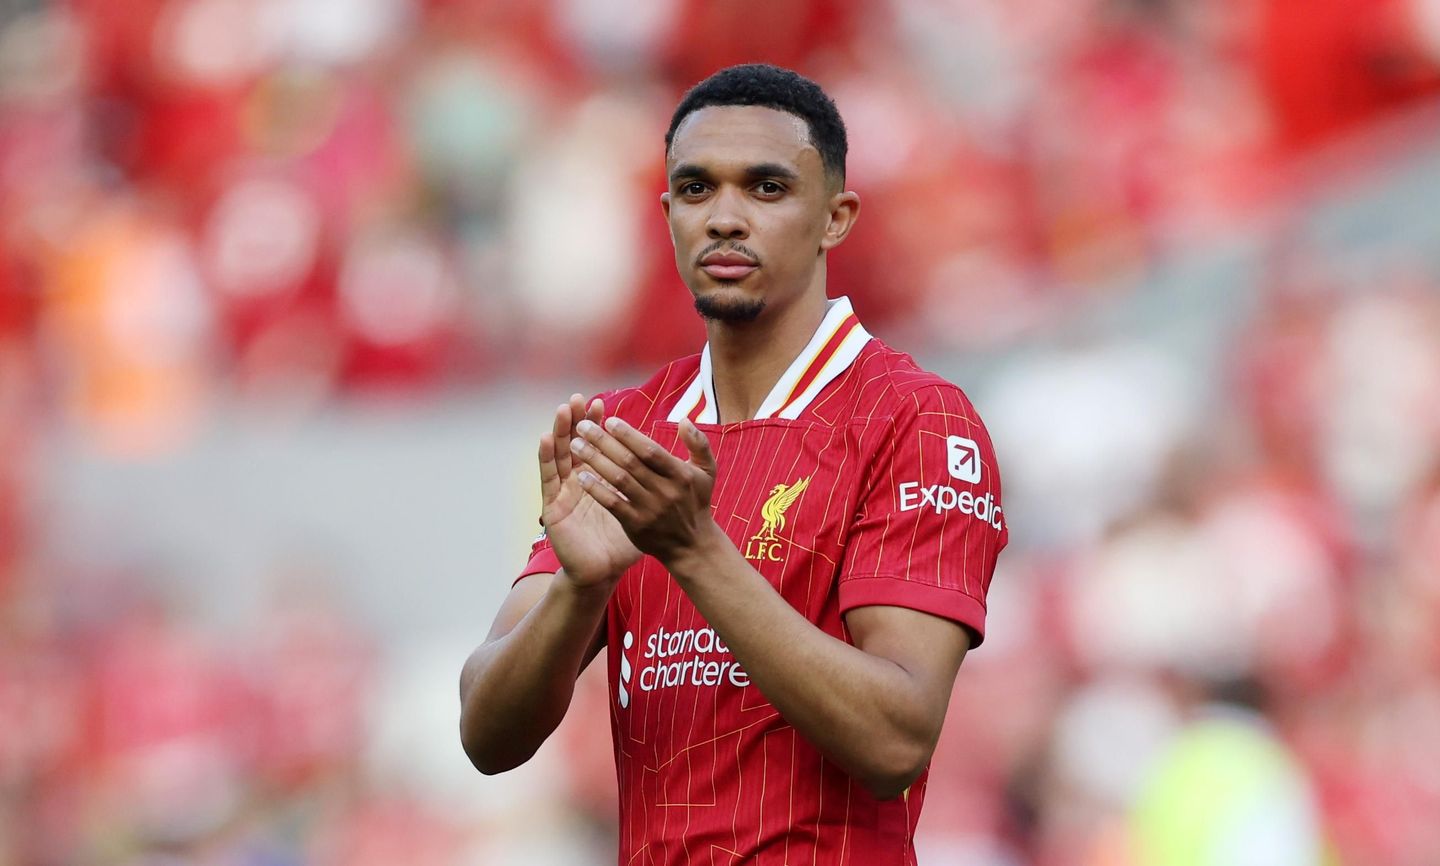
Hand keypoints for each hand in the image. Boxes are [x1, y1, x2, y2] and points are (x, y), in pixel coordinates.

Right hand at [538, 394, 640, 588]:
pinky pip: (548, 478)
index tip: (602, 404)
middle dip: (578, 420)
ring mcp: (563, 493)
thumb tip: (676, 468)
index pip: (598, 446)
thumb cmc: (624, 543)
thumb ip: (658, 488)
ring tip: (562, 408)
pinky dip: (545, 457)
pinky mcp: (552, 507)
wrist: (603, 572)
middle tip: (578, 398)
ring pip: (559, 455)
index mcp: (600, 480)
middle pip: (575, 444)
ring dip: (559, 430)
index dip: (599, 425)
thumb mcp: (645, 510)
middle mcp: (578, 481)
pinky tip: (544, 438)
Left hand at [569, 415, 721, 565]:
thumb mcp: (706, 471)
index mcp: (680, 474)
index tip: (608, 421)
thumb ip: (698, 443)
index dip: (628, 435)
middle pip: (629, 462)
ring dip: (595, 460)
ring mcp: (650, 509)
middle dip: (604, 442)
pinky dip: (596, 489)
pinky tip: (581, 476)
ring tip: (576, 445)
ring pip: (618, 480)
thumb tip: (684, 420)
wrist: (691, 545)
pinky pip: (613, 504)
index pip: (650, 450)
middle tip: (583, 426)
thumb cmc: (695, 501)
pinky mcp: (636, 525)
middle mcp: (665, 491)